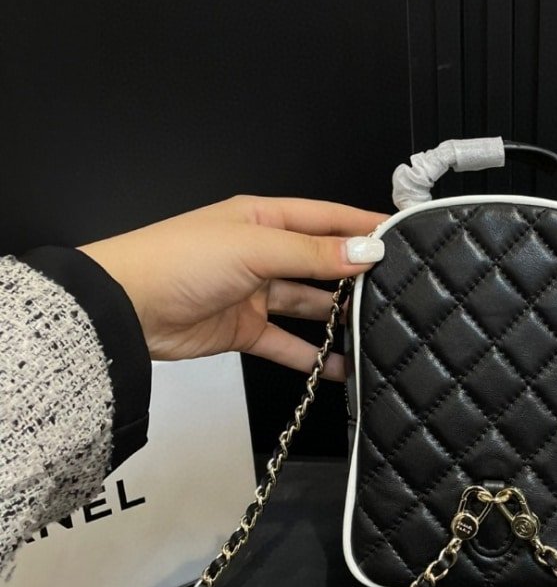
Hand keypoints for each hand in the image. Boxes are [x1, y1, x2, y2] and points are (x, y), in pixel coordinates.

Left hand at [79, 195, 385, 379]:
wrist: (124, 309)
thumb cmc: (176, 261)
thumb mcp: (254, 249)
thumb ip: (313, 254)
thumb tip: (365, 251)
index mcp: (264, 220)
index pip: (327, 219)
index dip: (364, 227)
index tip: (402, 237)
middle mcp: (262, 253)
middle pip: (322, 264)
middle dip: (355, 276)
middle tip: (395, 289)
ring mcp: (254, 292)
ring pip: (309, 305)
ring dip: (337, 319)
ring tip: (374, 330)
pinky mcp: (244, 329)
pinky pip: (288, 343)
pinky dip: (312, 357)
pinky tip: (339, 367)